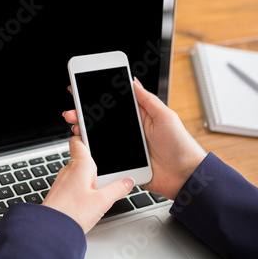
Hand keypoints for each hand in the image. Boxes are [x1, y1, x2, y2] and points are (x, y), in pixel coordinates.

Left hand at [42, 136, 133, 232]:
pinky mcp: (59, 193)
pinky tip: (87, 200)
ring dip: (88, 178)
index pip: (79, 140)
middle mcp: (68, 169)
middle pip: (82, 157)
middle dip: (94, 163)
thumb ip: (117, 189)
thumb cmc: (71, 213)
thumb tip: (128, 181)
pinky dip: (81, 188)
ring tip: (99, 191)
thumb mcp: (102, 201)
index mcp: (80, 164)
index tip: (93, 133)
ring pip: (77, 172)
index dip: (85, 135)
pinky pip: (72, 184)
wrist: (49, 231)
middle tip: (107, 171)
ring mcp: (62, 181)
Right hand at [63, 79, 204, 199]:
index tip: (83, 91)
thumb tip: (134, 82)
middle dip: (85, 115)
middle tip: (72, 112)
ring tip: (75, 127)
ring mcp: (126, 148)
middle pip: (103, 122)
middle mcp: (131, 132)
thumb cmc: (181, 146)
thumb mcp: (166, 117)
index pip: (116, 105)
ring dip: (85, 133)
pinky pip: (105, 158)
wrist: (185, 176)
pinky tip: (84, 148)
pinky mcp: (124, 164)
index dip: (99, 98)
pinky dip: (93, 153)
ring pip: (101, 139)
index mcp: (140, 117)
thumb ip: (148, 100)